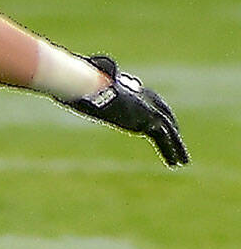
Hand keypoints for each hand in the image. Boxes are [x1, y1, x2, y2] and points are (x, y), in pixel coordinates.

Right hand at [61, 56, 188, 166]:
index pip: (150, 101)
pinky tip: (176, 162)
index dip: (157, 111)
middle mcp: (142, 99)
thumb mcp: (84, 89)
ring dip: (176, 145)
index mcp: (131, 91)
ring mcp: (147, 109)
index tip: (161, 125)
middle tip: (176, 140)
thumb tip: (66, 93)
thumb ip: (84, 91)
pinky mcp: (147, 119)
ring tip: (182, 161)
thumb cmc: (83, 86)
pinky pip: (164, 137)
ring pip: (168, 128)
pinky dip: (172, 149)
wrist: (91, 86)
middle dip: (171, 127)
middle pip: (163, 113)